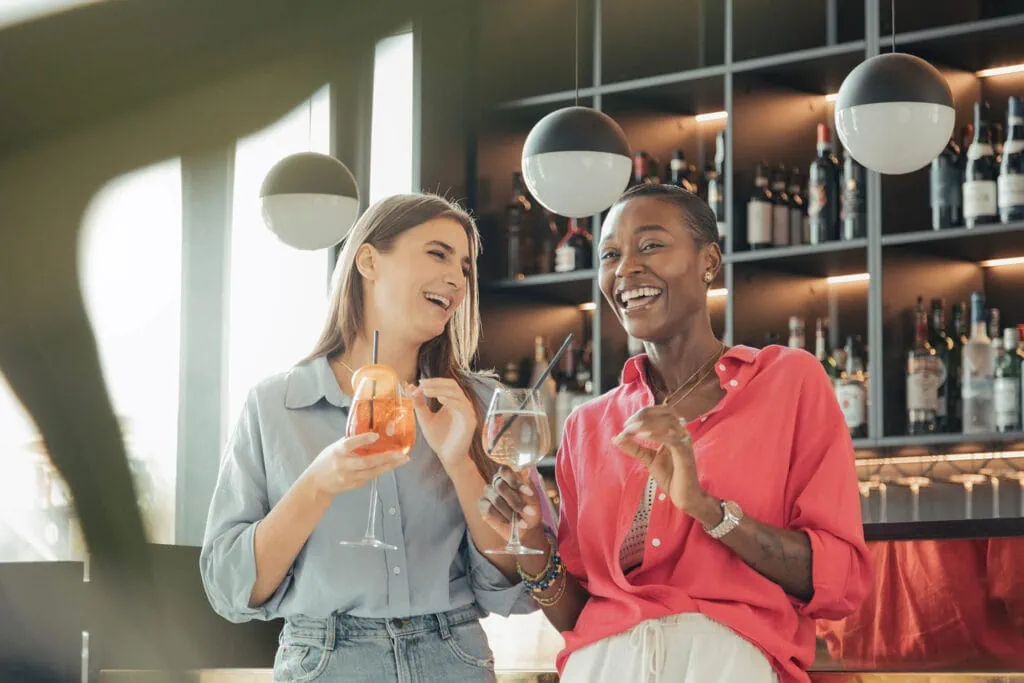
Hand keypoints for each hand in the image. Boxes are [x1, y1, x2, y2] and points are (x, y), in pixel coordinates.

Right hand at [305, 432, 408, 496]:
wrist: (316, 484)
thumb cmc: (326, 461)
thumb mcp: (334, 448)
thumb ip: (350, 442)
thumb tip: (369, 431)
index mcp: (337, 452)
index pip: (350, 444)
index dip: (362, 440)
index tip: (376, 435)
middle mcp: (343, 465)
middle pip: (366, 462)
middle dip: (385, 458)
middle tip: (401, 453)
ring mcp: (349, 477)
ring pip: (372, 472)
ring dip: (389, 466)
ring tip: (403, 460)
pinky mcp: (354, 485)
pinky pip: (370, 477)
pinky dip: (381, 470)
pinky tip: (392, 465)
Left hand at [410, 378, 477, 470]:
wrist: (447, 457)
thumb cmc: (438, 438)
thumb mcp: (425, 418)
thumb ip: (419, 404)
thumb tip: (411, 388)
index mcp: (453, 402)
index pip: (446, 385)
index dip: (434, 381)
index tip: (419, 383)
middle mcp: (462, 404)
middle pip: (453, 385)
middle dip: (436, 383)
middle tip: (422, 385)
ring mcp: (467, 413)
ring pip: (457, 394)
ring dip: (441, 390)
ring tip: (427, 391)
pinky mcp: (470, 422)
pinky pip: (463, 407)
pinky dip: (452, 401)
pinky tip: (440, 399)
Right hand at [478, 466, 544, 542]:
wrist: (527, 527)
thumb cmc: (531, 509)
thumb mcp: (533, 499)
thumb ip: (527, 485)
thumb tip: (526, 469)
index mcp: (509, 476)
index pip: (505, 470)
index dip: (514, 481)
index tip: (529, 493)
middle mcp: (497, 482)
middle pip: (500, 485)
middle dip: (515, 501)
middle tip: (529, 512)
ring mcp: (489, 494)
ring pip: (495, 499)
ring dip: (510, 512)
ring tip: (521, 521)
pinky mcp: (483, 506)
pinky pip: (488, 509)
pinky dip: (501, 517)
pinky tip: (509, 522)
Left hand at [613, 405, 717, 522]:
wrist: (684, 496)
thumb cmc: (670, 476)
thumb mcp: (648, 459)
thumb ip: (634, 448)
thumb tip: (616, 438)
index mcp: (675, 431)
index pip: (661, 411)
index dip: (642, 414)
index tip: (626, 425)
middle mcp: (682, 433)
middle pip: (666, 412)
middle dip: (644, 415)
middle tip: (628, 426)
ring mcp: (685, 442)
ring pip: (668, 423)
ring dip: (647, 424)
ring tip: (631, 431)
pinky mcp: (685, 453)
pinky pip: (671, 439)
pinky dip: (655, 435)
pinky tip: (642, 436)